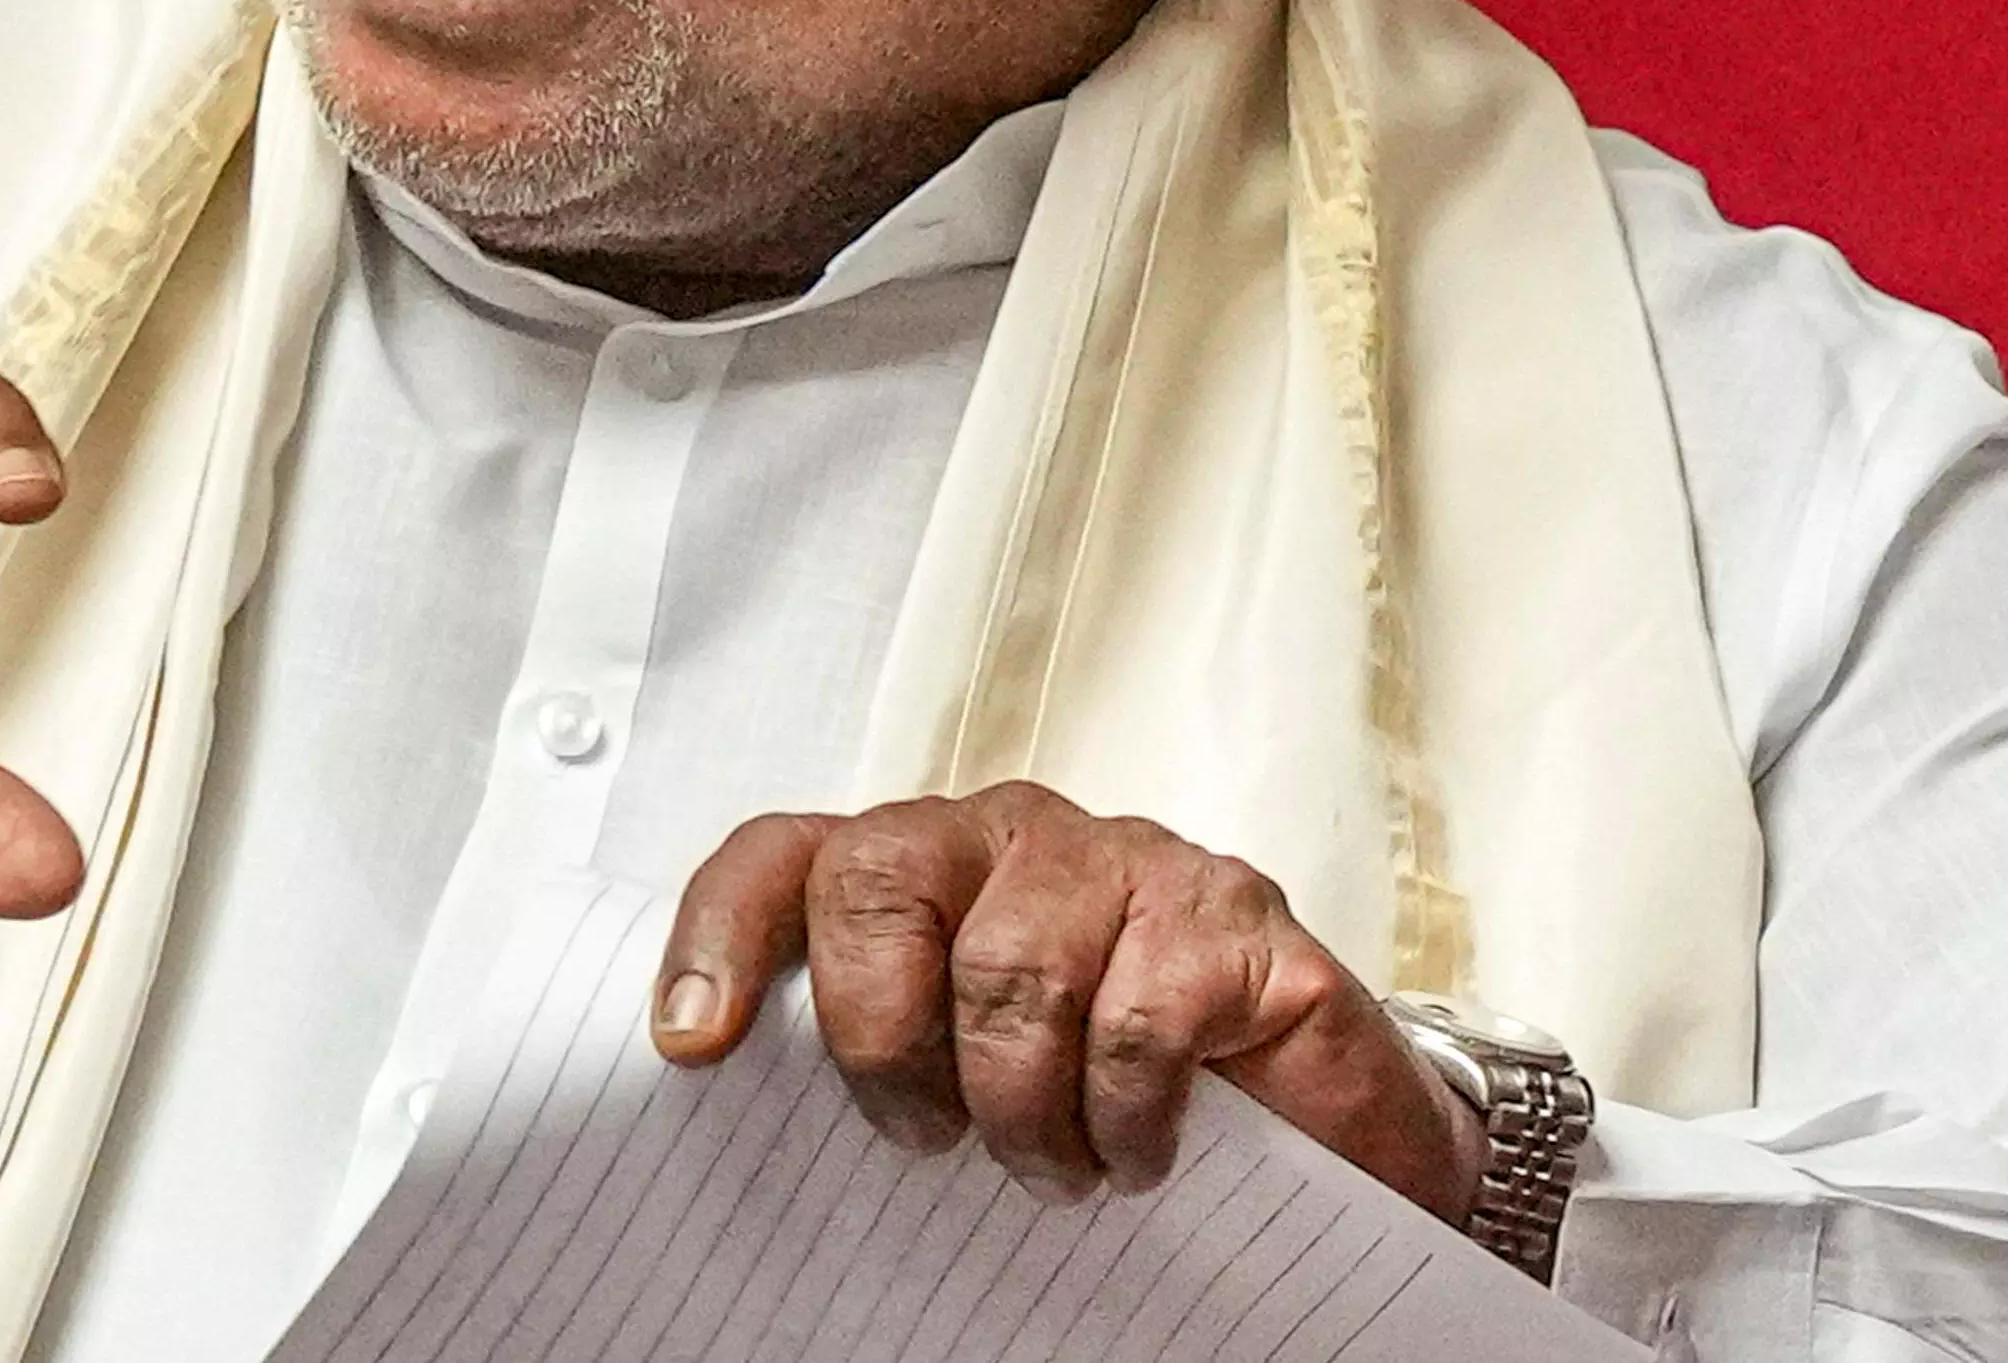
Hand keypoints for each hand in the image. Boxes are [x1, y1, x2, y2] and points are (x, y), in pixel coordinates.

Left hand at [652, 783, 1481, 1216]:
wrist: (1316, 1122)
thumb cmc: (1114, 1091)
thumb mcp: (967, 1069)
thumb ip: (875, 1049)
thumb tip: (731, 1104)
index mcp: (926, 868)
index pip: (787, 856)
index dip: (722, 934)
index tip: (691, 1044)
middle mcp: (1014, 840)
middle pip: (880, 884)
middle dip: (883, 1039)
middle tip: (927, 1136)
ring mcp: (1130, 862)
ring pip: (1008, 968)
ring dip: (1020, 1109)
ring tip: (1055, 1168)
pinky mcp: (1233, 917)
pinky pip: (1135, 1023)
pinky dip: (1124, 1120)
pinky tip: (1139, 1152)